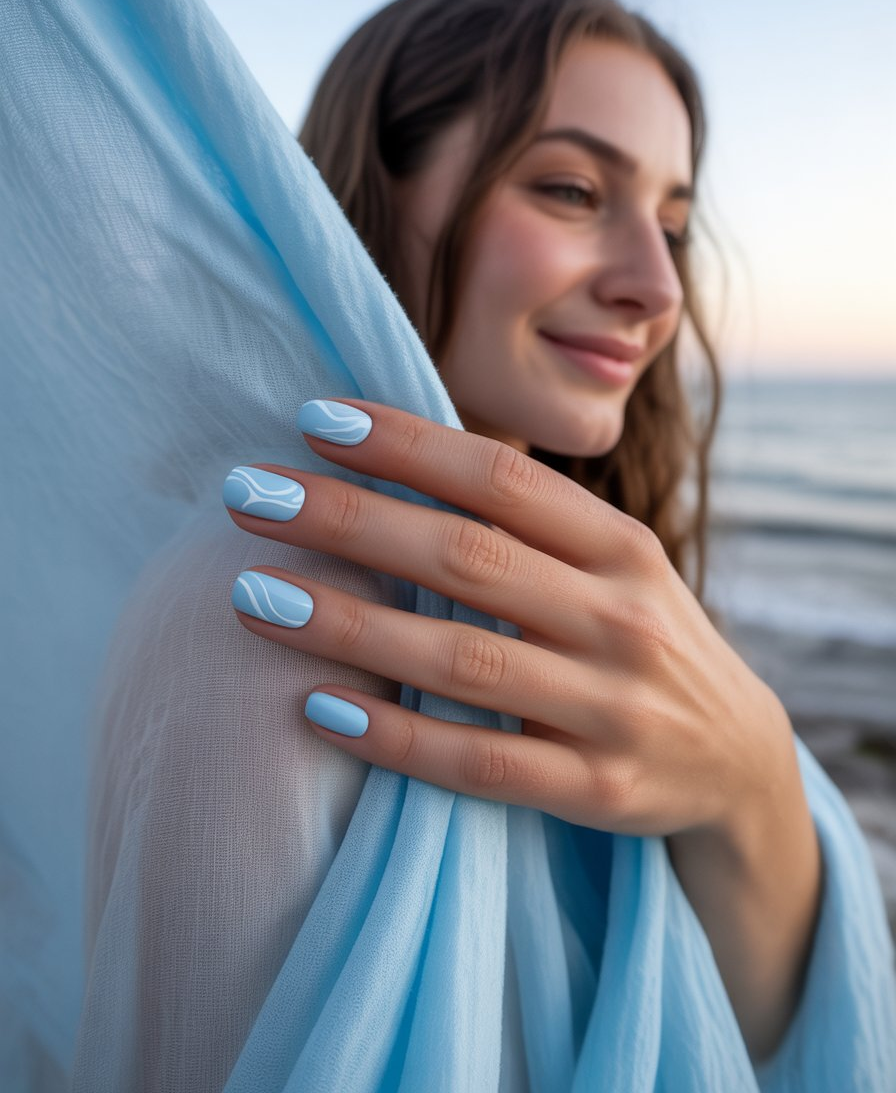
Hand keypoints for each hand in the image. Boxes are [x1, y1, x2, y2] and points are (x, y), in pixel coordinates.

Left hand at [224, 399, 795, 845]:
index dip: (405, 444)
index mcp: (621, 547)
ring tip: (254, 597)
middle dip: (349, 521)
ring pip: (463, 660)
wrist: (737, 758)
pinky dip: (400, 737)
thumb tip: (396, 462)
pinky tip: (321, 709)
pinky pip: (483, 763)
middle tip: (248, 495)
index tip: (312, 418)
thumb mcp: (613, 568)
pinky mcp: (597, 789)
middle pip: (467, 558)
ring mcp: (612, 707)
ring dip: (351, 625)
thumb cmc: (641, 640)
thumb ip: (529, 526)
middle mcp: (620, 617)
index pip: (501, 480)